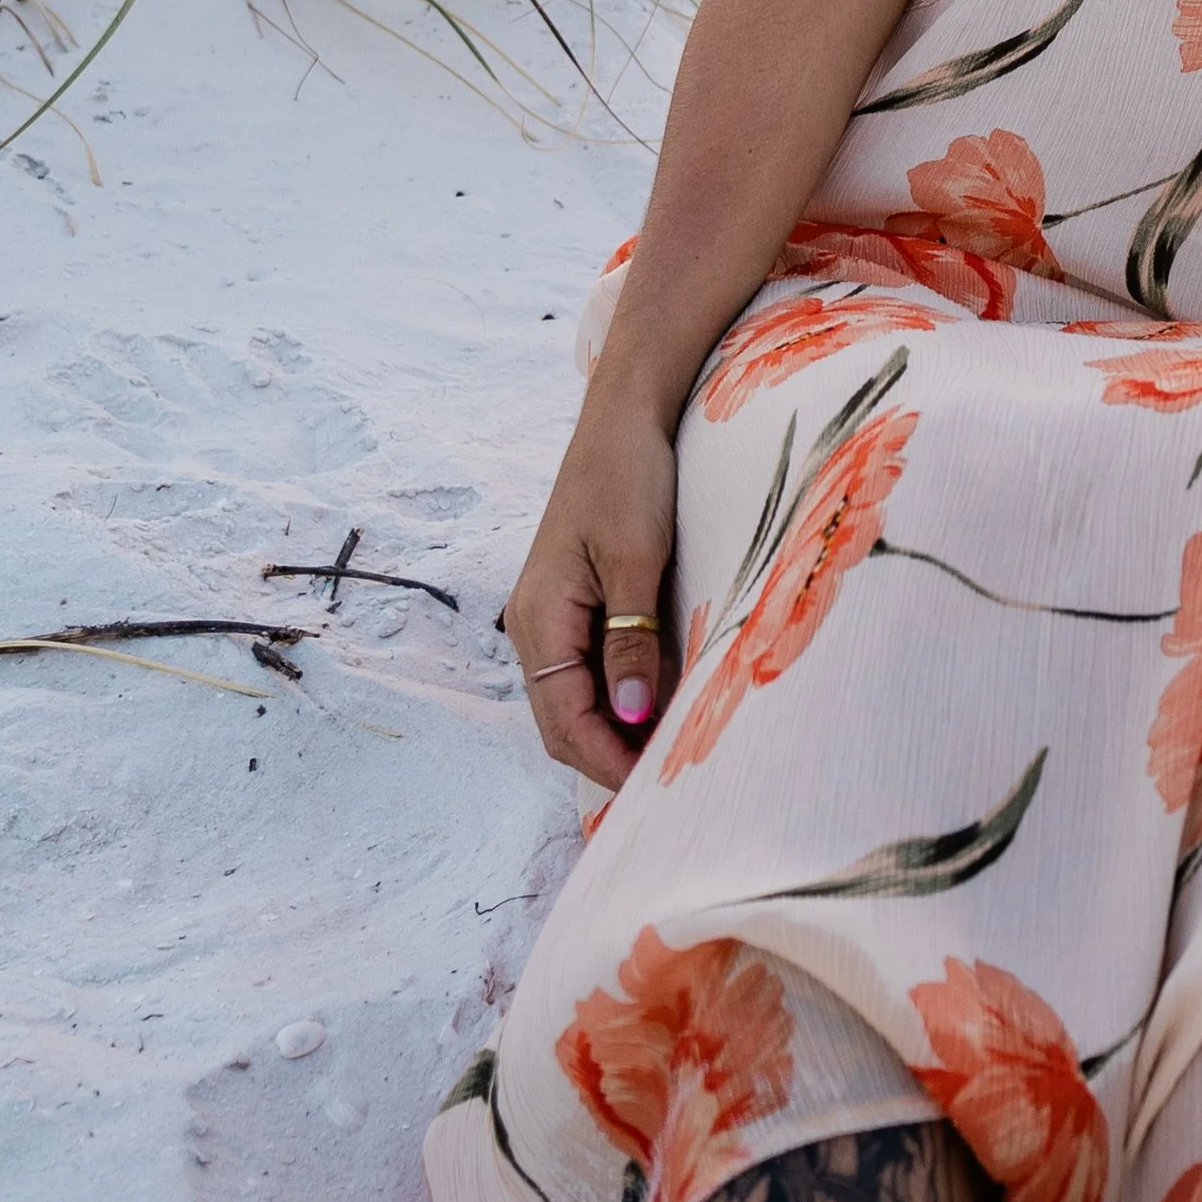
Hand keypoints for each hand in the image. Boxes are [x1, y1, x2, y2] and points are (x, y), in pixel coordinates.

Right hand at [503, 403, 679, 789]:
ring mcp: (552, 612)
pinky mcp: (576, 598)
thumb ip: (629, 639)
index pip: (563, 722)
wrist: (624, 414)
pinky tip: (655, 700)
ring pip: (575, 696)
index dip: (605, 760)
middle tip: (665, 780)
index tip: (652, 787)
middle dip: (607, 755)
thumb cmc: (628, 476)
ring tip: (667, 749)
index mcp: (539, 618)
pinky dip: (618, 693)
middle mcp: (535, 623)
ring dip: (614, 728)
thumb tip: (628, 717)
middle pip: (563, 718)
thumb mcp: (635, 557)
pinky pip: (588, 666)